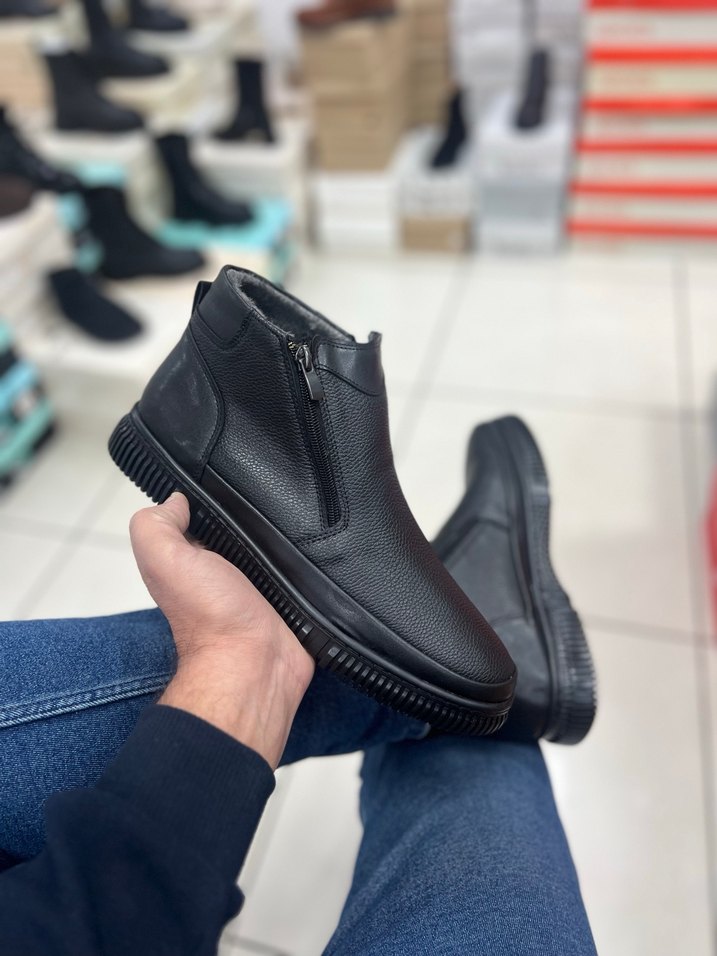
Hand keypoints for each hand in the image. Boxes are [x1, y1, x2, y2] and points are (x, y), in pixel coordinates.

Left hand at [129, 492, 313, 767]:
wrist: (255, 665)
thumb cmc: (208, 614)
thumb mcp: (165, 561)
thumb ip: (156, 526)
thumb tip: (178, 499)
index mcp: (197, 558)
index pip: (207, 513)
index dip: (217, 493)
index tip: (238, 471)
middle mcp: (231, 569)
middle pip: (250, 525)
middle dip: (265, 508)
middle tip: (285, 488)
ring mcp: (268, 583)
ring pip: (284, 542)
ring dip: (297, 529)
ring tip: (314, 506)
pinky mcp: (299, 596)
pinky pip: (312, 565)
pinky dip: (319, 552)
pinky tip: (327, 535)